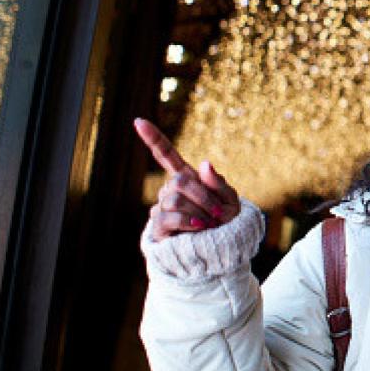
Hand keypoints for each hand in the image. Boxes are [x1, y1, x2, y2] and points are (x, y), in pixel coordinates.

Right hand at [134, 118, 239, 240]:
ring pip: (175, 200)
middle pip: (179, 182)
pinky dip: (189, 222)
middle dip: (203, 197)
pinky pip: (169, 217)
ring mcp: (162, 208)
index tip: (138, 121)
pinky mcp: (159, 227)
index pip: (166, 155)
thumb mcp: (231, 201)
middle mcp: (170, 190)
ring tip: (209, 224)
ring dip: (199, 212)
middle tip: (219, 214)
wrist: (221, 249)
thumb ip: (219, 183)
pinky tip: (198, 227)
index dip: (153, 138)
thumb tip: (204, 163)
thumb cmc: (226, 223)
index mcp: (186, 177)